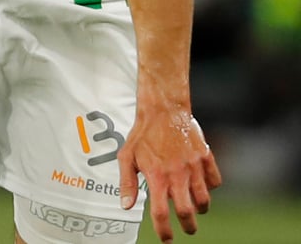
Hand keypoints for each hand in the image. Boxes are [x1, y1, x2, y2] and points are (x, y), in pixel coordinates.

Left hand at [118, 104, 220, 242]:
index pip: (161, 213)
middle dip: (188, 226)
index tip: (167, 239)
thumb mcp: (127, 157)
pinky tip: (201, 185)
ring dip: (200, 208)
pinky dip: (210, 188)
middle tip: (187, 229)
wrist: (164, 110)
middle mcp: (177, 175)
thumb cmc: (142, 134)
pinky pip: (215, 181)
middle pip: (187, 212)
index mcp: (156, 177)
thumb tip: (126, 207)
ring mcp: (194, 167)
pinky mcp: (206, 158)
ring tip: (193, 207)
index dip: (164, 231)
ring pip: (204, 200)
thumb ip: (127, 183)